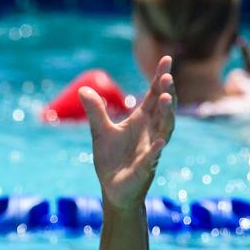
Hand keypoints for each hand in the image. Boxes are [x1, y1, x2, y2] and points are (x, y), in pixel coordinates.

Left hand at [85, 57, 174, 210]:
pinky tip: (159, 143)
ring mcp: (150, 149)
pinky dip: (156, 150)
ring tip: (166, 98)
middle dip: (166, 93)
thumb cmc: (111, 159)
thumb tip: (83, 89)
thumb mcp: (100, 132)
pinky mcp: (144, 168)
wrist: (113, 189)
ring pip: (163, 130)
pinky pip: (152, 158)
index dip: (159, 78)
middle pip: (163, 109)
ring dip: (166, 115)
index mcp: (141, 120)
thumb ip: (95, 111)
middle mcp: (150, 132)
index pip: (153, 95)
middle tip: (167, 77)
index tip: (166, 59)